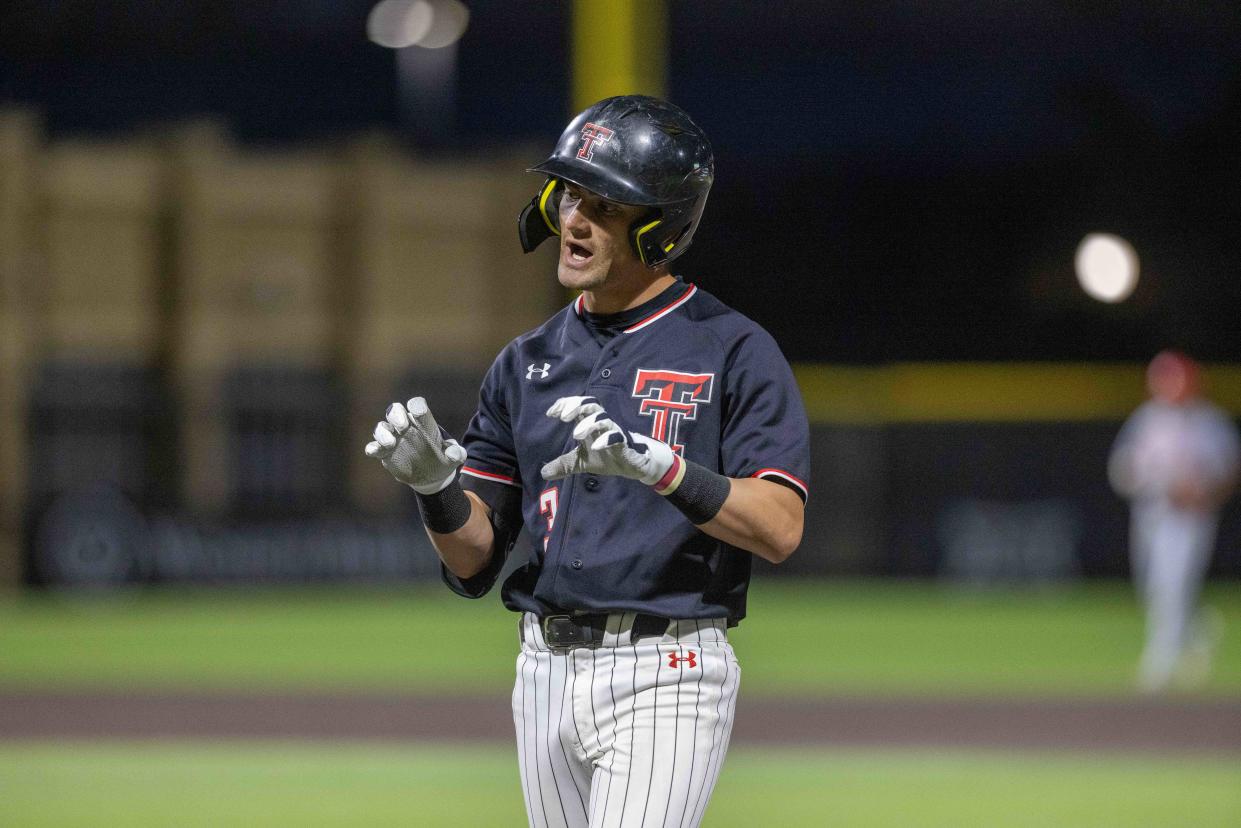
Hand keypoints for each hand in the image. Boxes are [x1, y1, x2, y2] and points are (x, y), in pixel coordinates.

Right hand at [365, 397, 466, 493]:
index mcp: (423, 423)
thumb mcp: (453, 458)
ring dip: (383, 433)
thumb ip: (456, 454)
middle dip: (396, 415)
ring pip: (381, 427)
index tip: (418, 411)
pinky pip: (373, 446)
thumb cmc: (443, 460)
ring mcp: (393, 439)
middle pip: (394, 410)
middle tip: (402, 427)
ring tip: (390, 443)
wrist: (431, 476)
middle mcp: (406, 427)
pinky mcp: (384, 453)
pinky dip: (373, 448)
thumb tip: (455, 454)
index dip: (417, 406)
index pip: (418, 407)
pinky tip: (375, 451)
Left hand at [540, 396, 674, 484]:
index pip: (578, 405)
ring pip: (603, 419)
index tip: (550, 413)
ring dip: (589, 423)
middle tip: (563, 417)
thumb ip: (564, 464)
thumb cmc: (606, 455)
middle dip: (577, 406)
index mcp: (591, 422)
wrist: (632, 465)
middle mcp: (602, 423)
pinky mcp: (624, 444)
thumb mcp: (581, 461)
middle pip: (591, 404)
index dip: (565, 404)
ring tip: (576, 434)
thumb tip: (543, 473)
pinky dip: (606, 439)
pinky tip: (596, 447)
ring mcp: (614, 432)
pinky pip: (617, 436)